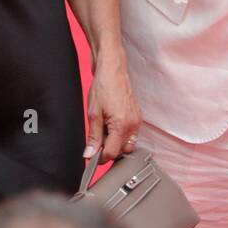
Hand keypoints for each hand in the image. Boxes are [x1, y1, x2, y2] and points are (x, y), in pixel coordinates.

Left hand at [85, 48, 141, 164]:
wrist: (112, 70)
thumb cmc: (103, 87)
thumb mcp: (93, 114)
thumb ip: (93, 137)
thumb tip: (90, 154)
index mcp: (122, 126)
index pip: (112, 153)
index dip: (100, 157)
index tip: (91, 155)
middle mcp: (133, 125)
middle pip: (122, 151)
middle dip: (109, 150)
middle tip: (97, 140)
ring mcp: (137, 121)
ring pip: (127, 144)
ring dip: (115, 143)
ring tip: (104, 130)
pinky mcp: (137, 117)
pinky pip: (131, 134)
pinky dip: (121, 135)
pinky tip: (111, 125)